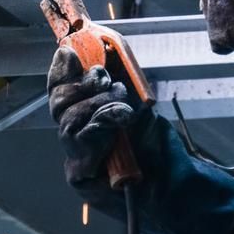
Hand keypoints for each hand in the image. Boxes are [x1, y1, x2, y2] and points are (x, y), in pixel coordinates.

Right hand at [46, 47, 233, 233]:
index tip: (69, 51)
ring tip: (122, 103)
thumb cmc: (157, 146)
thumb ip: (118, 79)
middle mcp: (77, 136)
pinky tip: (120, 117)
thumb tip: (104, 49)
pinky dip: (101, 123)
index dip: (61, 70)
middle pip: (58, 103)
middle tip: (104, 78)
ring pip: (68, 121)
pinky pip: (80, 142)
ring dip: (97, 103)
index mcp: (86, 115)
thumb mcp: (138, 102)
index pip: (61, 90)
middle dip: (81, 85)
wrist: (175, 184)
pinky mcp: (80, 175)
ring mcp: (76, 156)